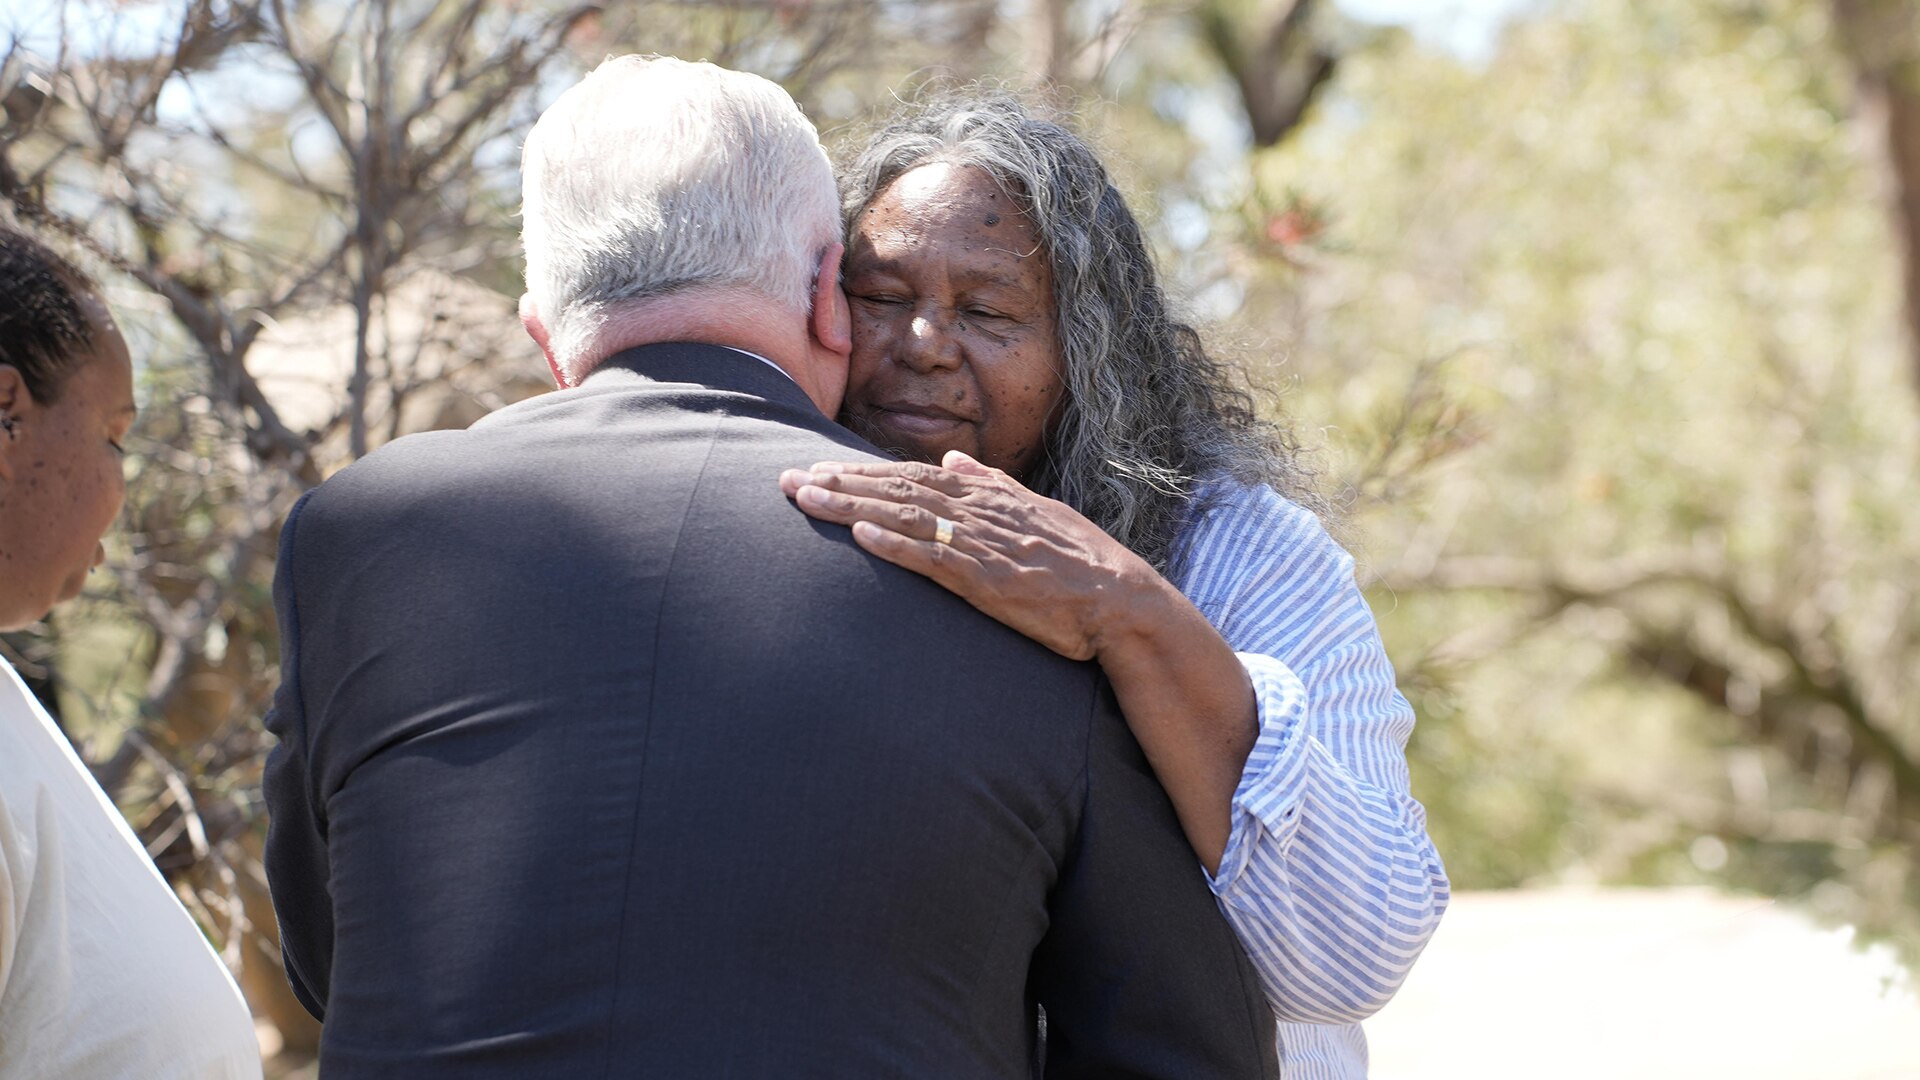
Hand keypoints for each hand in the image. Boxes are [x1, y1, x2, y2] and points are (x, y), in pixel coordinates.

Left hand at [778, 450, 1157, 661]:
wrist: (1120, 601)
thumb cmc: (1080, 561)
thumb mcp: (1035, 509)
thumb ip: (989, 482)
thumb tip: (949, 458)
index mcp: (988, 496)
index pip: (911, 475)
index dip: (860, 470)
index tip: (817, 468)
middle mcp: (980, 512)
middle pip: (896, 489)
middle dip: (839, 482)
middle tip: (786, 479)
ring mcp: (982, 546)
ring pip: (905, 517)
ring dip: (852, 507)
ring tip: (807, 500)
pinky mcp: (988, 582)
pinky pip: (935, 558)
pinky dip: (896, 545)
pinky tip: (860, 537)